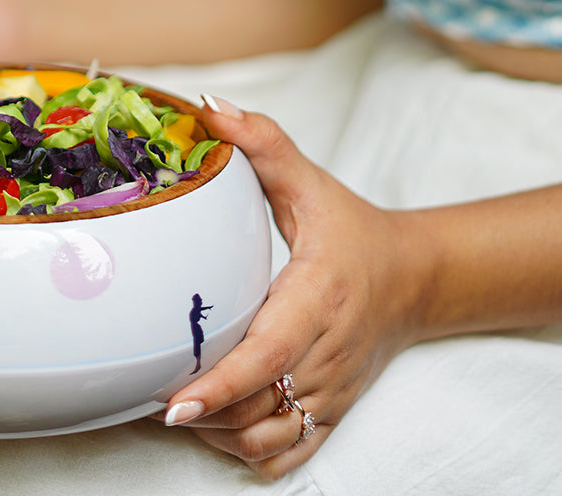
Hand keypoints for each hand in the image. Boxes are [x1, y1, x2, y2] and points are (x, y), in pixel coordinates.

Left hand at [159, 100, 427, 478]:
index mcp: (318, 297)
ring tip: (174, 404)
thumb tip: (208, 107)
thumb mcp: (309, 181)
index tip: (174, 403)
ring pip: (266, 439)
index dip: (221, 385)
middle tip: (146, 391)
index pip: (269, 354)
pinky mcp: (329, 413)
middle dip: (201, 410)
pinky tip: (215, 422)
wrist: (415, 279)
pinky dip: (245, 450)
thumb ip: (262, 142)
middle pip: (258, 407)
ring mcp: (329, 392)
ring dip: (217, 432)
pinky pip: (284, 455)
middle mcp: (326, 354)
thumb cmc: (353, 230)